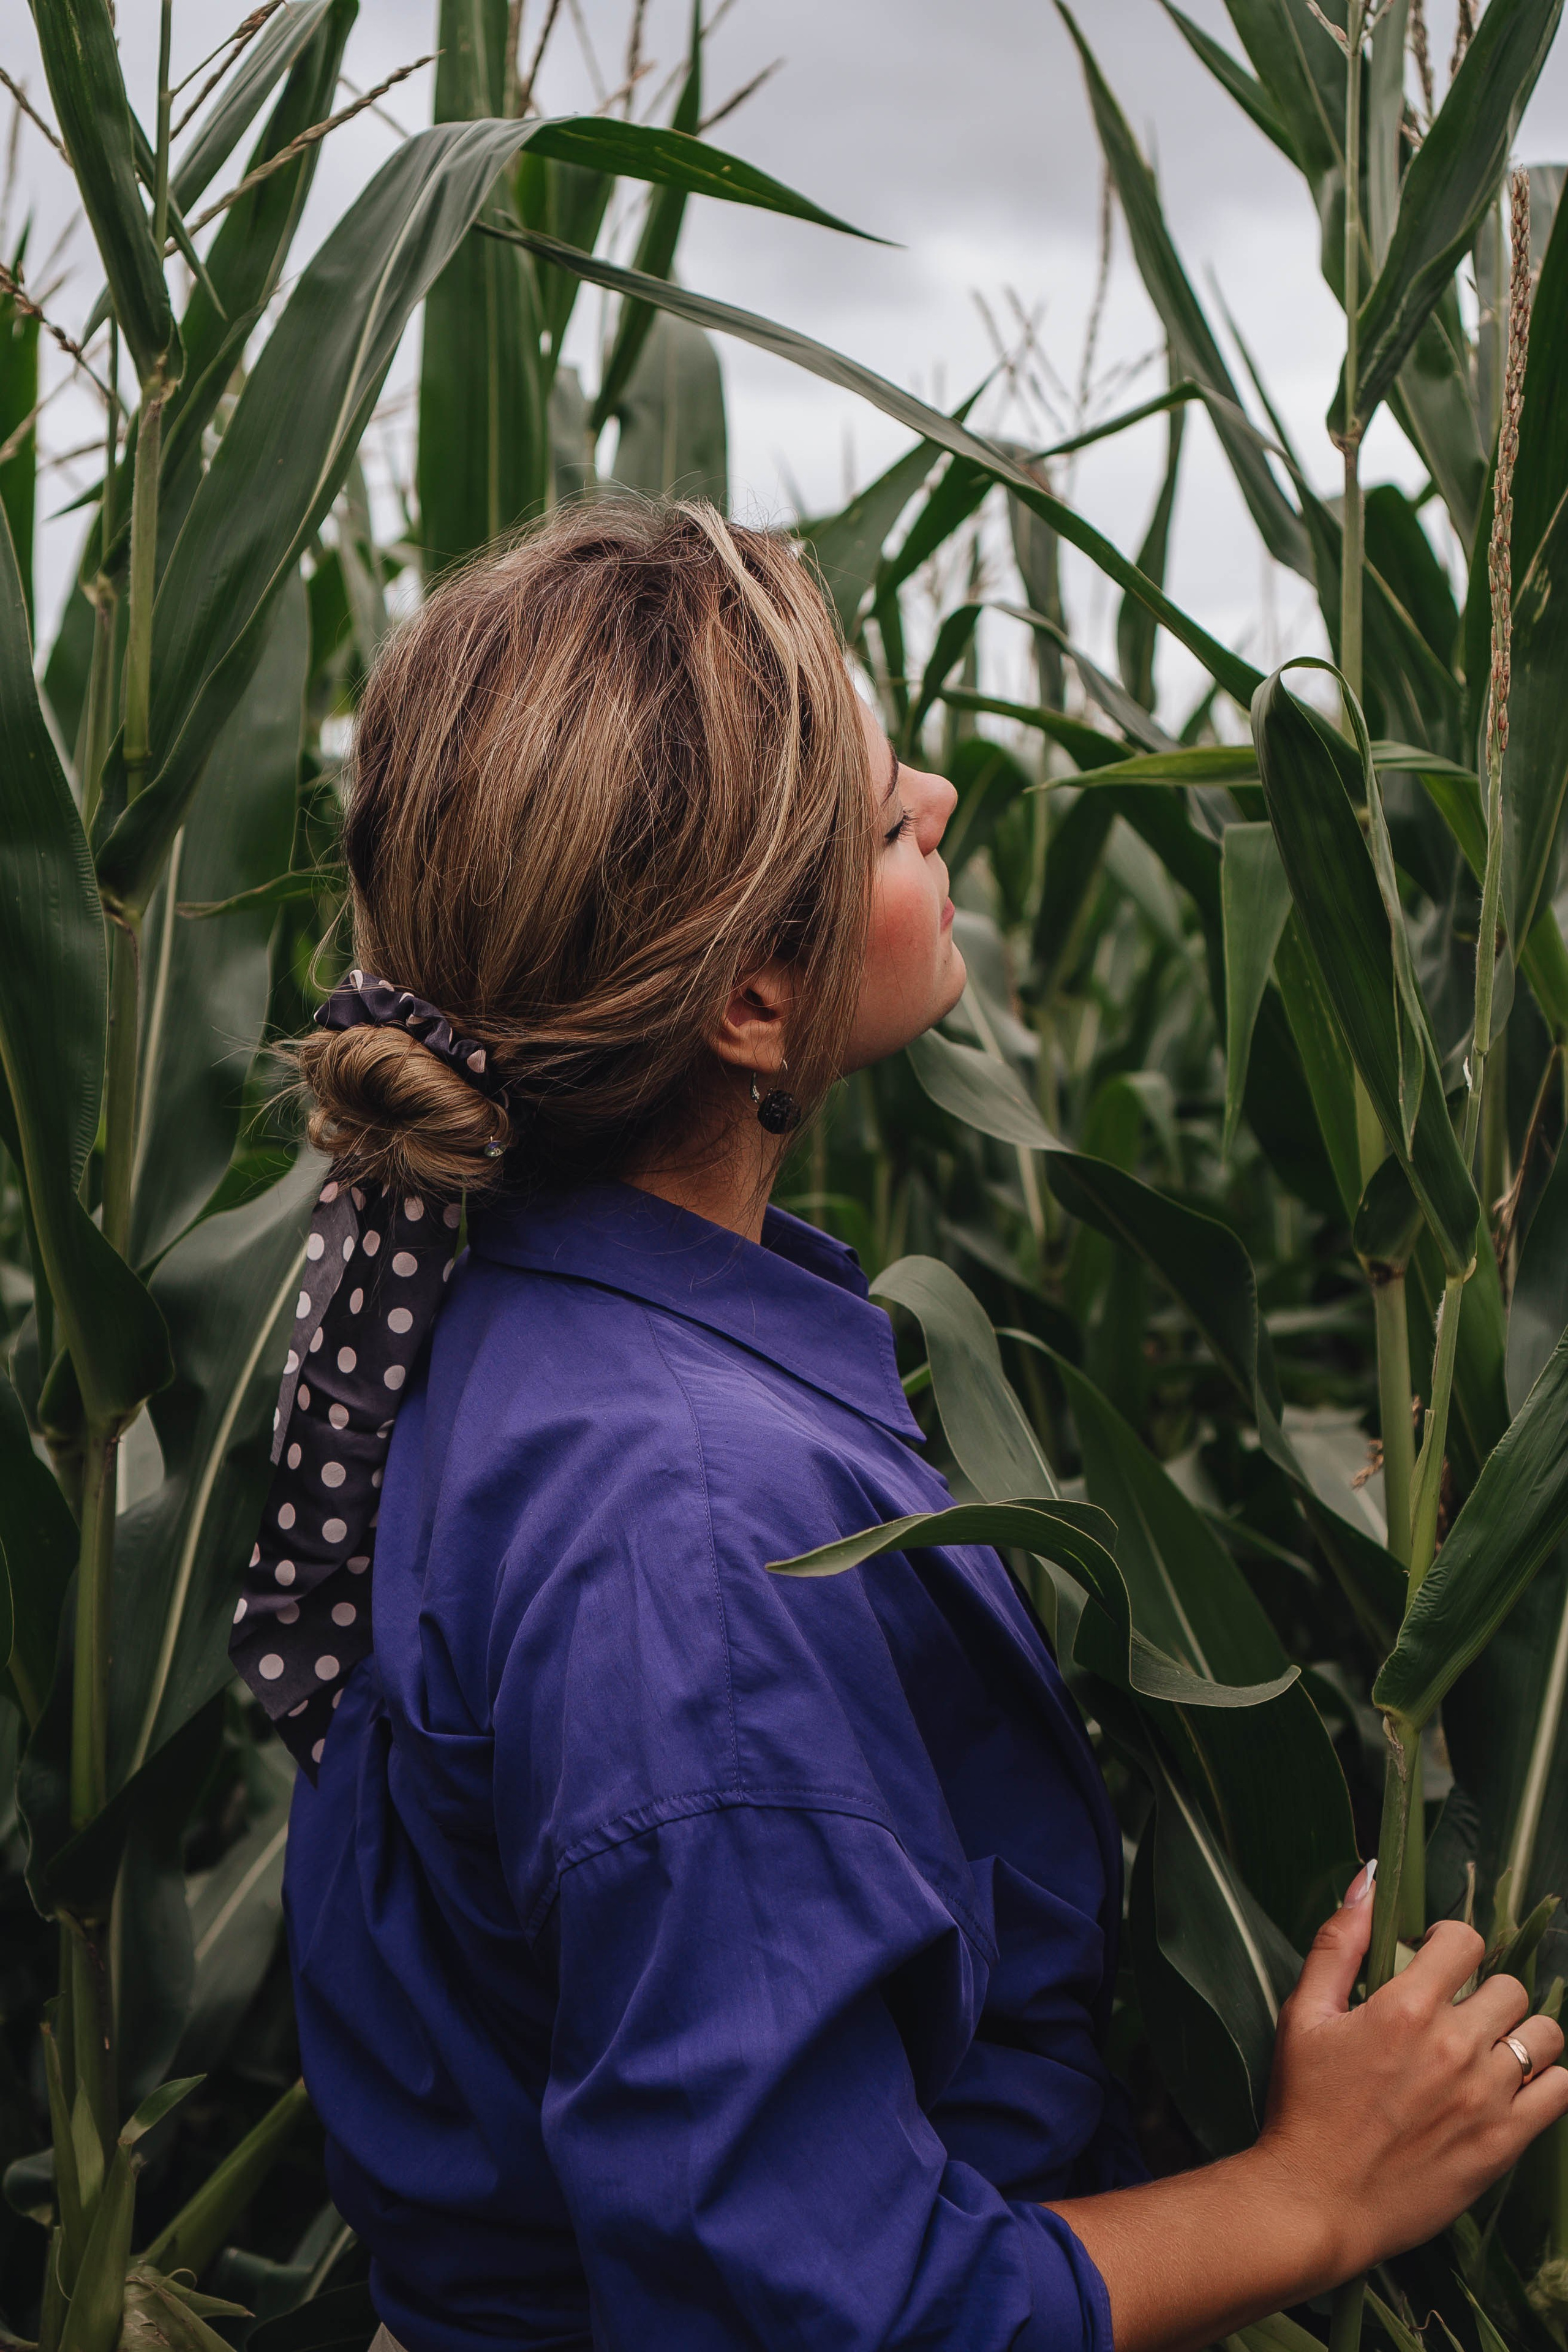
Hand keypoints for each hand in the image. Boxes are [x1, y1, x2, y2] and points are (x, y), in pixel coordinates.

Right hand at [1256, 1867, 1567, 2278]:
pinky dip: (1546, 2080)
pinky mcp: (1504, 2142)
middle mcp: (1453, 2045)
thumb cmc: (1305, 2106)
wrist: (1317, 2202)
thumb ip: (1338, 1942)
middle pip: (1510, 1986)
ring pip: (1544, 2033)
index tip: (1434, 1966)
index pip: (1466, 1940)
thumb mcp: (1303, 2014)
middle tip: (1457, 2016)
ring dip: (1520, 2033)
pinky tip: (1512, 2086)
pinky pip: (1561, 2090)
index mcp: (1404, 2007)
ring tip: (1490, 2050)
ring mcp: (1486, 2096)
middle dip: (1484, 1992)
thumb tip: (1368, 1878)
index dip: (1449, 1945)